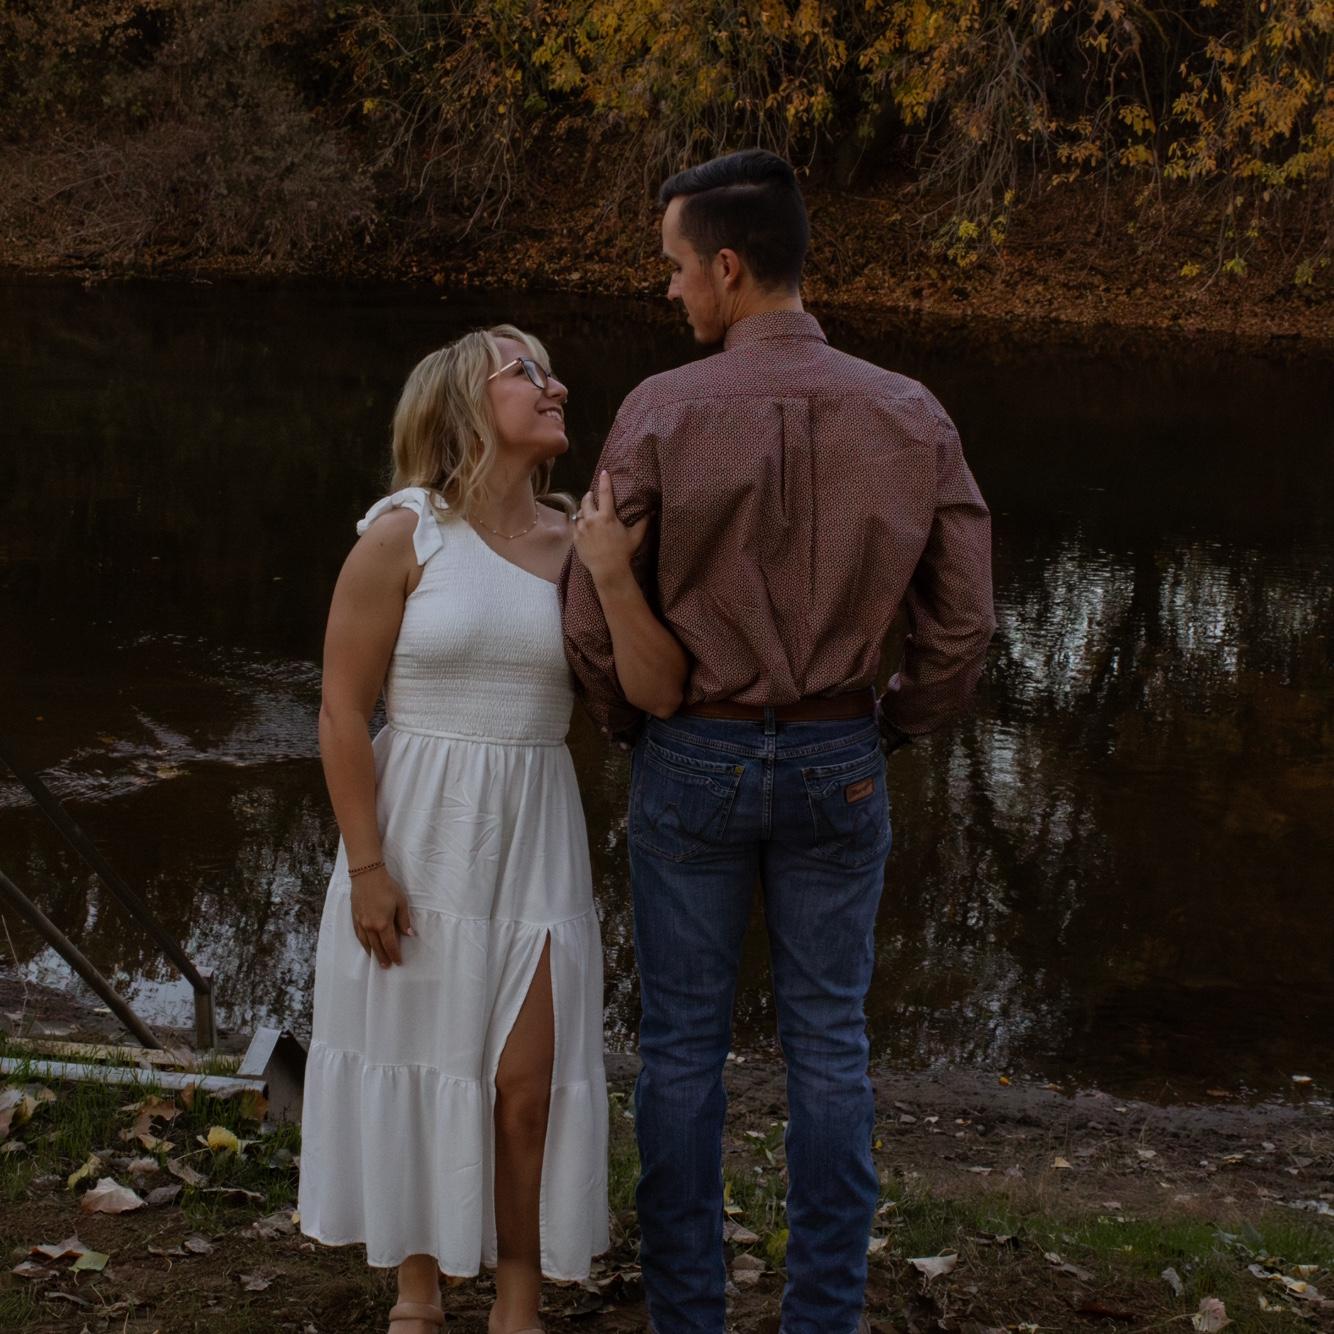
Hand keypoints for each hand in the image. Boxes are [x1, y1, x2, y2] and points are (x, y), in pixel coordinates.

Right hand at [349, 866, 413, 967]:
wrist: (367, 875)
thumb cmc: (387, 887)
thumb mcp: (401, 902)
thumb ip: (404, 920)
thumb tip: (409, 935)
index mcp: (383, 924)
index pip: (390, 945)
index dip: (394, 954)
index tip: (398, 962)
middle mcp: (370, 927)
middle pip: (377, 947)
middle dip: (383, 957)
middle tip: (386, 966)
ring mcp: (361, 923)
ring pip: (366, 943)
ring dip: (372, 953)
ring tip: (376, 960)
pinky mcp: (355, 917)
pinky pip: (358, 935)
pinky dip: (362, 943)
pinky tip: (365, 945)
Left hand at [572, 470, 647, 587]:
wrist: (608, 569)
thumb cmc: (623, 552)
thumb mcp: (636, 536)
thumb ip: (644, 522)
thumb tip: (653, 511)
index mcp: (607, 516)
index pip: (605, 493)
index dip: (604, 481)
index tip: (604, 472)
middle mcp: (592, 519)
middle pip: (587, 500)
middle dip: (589, 495)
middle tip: (592, 495)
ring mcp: (582, 529)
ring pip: (579, 513)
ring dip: (583, 510)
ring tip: (586, 511)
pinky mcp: (576, 538)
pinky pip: (574, 525)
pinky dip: (578, 522)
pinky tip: (581, 523)